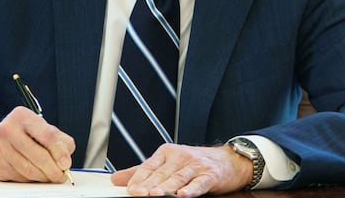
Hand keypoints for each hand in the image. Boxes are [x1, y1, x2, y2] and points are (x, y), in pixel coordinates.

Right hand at [0, 106, 74, 182]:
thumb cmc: (22, 135)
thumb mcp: (41, 129)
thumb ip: (59, 140)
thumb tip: (66, 158)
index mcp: (22, 116)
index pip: (47, 135)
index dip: (59, 152)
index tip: (66, 164)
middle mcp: (8, 129)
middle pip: (39, 155)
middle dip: (54, 170)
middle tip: (61, 175)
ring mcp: (0, 148)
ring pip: (29, 170)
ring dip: (44, 177)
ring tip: (50, 176)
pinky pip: (20, 177)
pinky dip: (31, 179)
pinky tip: (34, 174)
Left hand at [110, 143, 252, 197]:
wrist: (228, 160)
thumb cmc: (195, 163)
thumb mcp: (167, 163)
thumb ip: (142, 171)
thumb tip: (116, 179)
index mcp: (167, 152)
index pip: (149, 166)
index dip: (138, 179)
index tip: (129, 190)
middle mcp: (180, 156)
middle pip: (161, 173)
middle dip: (149, 185)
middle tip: (138, 194)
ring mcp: (195, 165)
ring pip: (178, 178)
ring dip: (166, 187)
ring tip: (155, 195)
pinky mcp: (210, 175)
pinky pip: (199, 183)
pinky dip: (192, 189)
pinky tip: (183, 195)